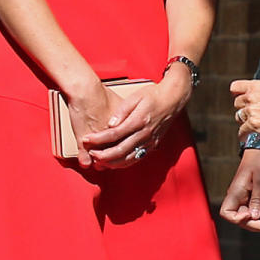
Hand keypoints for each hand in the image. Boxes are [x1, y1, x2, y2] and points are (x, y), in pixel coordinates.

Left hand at [75, 66, 190, 169]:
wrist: (173, 99)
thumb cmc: (152, 95)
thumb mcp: (135, 97)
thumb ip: (121, 111)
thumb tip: (110, 124)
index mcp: (138, 121)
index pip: (114, 134)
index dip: (98, 139)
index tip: (86, 139)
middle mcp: (144, 134)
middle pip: (120, 151)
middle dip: (103, 155)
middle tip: (90, 154)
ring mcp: (149, 142)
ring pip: (128, 158)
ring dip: (112, 163)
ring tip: (98, 161)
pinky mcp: (152, 145)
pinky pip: (136, 158)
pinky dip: (123, 163)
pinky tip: (113, 163)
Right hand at [220, 148, 259, 230]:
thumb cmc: (259, 160)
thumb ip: (257, 198)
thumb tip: (253, 217)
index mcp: (235, 191)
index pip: (227, 213)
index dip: (238, 219)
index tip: (252, 216)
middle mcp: (236, 197)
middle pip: (239, 220)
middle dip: (254, 225)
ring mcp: (242, 198)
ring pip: (246, 218)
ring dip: (258, 224)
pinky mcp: (249, 198)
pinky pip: (251, 213)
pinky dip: (259, 218)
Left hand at [231, 79, 259, 139]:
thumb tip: (259, 96)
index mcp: (257, 86)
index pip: (235, 87)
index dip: (236, 93)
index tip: (237, 97)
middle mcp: (252, 97)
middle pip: (237, 103)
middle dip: (243, 109)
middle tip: (249, 113)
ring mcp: (252, 110)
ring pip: (239, 117)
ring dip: (244, 121)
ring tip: (250, 124)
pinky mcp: (253, 124)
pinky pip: (242, 130)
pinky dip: (243, 134)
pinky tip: (245, 136)